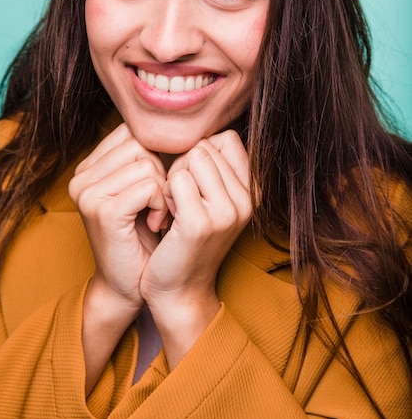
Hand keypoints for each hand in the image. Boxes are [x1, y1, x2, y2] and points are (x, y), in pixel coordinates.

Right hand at [69, 123, 167, 310]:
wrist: (129, 284)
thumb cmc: (142, 235)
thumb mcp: (142, 188)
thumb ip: (145, 156)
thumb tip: (175, 123)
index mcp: (88, 166)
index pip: (133, 131)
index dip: (158, 154)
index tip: (161, 184)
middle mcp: (81, 176)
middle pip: (141, 144)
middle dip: (162, 172)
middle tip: (160, 203)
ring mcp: (87, 193)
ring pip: (147, 163)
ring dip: (164, 190)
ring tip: (158, 214)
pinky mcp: (102, 211)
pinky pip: (148, 186)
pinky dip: (162, 204)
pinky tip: (157, 223)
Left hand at [140, 129, 251, 367]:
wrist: (178, 290)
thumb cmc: (186, 238)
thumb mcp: (211, 199)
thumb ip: (215, 165)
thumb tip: (201, 129)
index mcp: (253, 191)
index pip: (226, 138)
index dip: (200, 154)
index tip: (194, 185)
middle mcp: (248, 200)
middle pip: (205, 146)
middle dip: (184, 167)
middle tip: (181, 202)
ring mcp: (227, 211)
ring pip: (190, 158)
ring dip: (173, 180)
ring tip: (175, 210)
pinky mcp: (201, 222)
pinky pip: (175, 179)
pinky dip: (164, 195)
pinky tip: (167, 219)